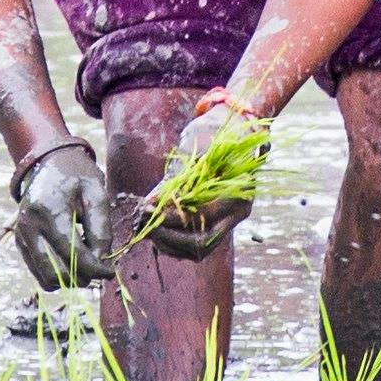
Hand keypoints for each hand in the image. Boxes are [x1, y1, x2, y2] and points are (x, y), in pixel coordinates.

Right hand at [14, 145, 115, 289]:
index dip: (94, 268)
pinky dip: (59, 275)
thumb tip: (100, 261)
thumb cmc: (78, 178)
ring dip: (71, 279)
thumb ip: (101, 229)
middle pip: (55, 272)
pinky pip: (39, 273)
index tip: (111, 272)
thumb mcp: (97, 196)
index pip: (72, 252)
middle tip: (100, 269)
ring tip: (87, 264)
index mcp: (48, 210)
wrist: (51, 165)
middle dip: (82, 277)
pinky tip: (74, 261)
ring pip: (46, 278)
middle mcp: (28, 225)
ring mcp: (21, 236)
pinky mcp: (20, 243)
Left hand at [145, 105, 258, 260]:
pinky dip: (176, 242)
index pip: (202, 217)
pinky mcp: (220, 222)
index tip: (145, 208)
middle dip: (168, 237)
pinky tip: (158, 230)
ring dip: (169, 243)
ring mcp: (230, 220)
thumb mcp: (195, 147)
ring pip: (199, 249)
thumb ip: (176, 178)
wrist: (236, 131)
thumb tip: (152, 202)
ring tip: (146, 227)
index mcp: (236, 192)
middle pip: (201, 243)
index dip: (170, 217)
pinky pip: (198, 245)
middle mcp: (237, 212)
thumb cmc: (215, 133)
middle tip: (143, 223)